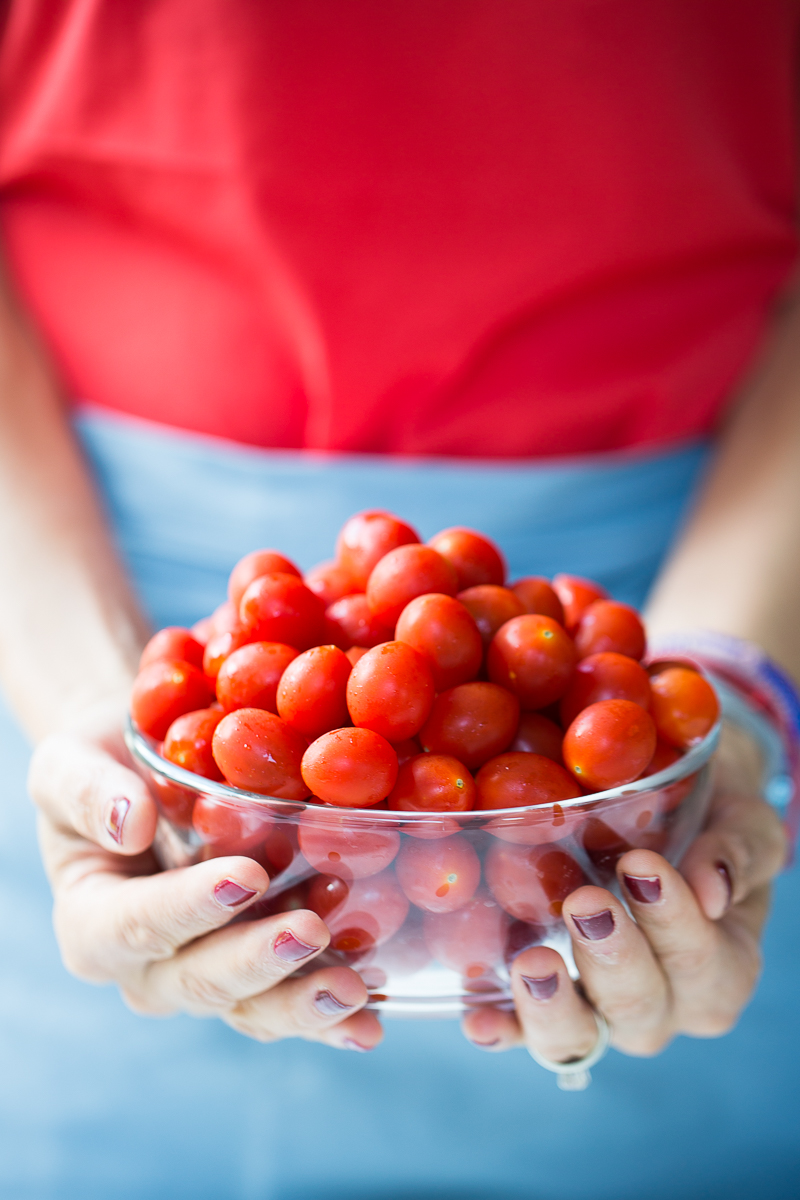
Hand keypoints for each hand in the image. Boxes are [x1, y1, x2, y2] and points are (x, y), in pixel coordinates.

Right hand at [28, 700, 381, 1051]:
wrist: (149, 780)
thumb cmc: (105, 768)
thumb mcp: (71, 762)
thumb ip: (87, 790)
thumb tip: (130, 823)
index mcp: (93, 926)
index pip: (136, 925)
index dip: (190, 907)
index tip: (246, 876)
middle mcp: (148, 971)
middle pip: (202, 980)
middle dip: (259, 961)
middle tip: (312, 932)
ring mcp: (208, 979)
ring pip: (253, 1009)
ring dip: (304, 1001)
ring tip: (356, 988)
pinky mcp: (261, 975)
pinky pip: (291, 1002)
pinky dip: (333, 1012)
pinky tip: (376, 1009)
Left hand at [462, 724, 787, 1059]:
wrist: (664, 808)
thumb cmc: (708, 820)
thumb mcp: (742, 822)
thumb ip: (736, 850)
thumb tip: (713, 889)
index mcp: (720, 969)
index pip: (702, 963)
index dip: (673, 922)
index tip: (642, 865)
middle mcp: (662, 1005)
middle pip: (639, 1007)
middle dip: (613, 958)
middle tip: (586, 904)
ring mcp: (598, 1013)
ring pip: (580, 1038)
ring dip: (555, 1006)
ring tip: (533, 963)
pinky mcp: (541, 1005)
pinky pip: (521, 1031)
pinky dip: (502, 1029)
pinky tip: (478, 1018)